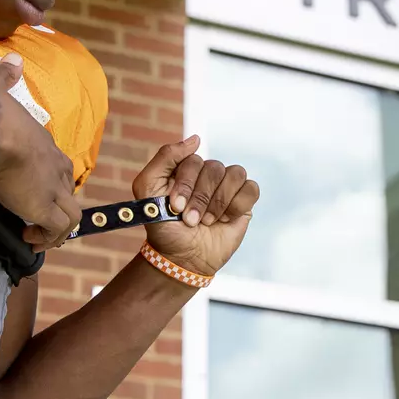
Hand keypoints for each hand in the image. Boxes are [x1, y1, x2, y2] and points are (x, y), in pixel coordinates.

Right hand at [0, 54, 81, 250]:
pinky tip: (28, 238)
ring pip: (70, 215)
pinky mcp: (44, 206)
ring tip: (32, 235)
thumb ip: (4, 76)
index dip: (48, 181)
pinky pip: (58, 230)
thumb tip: (13, 59)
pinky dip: (49, 238)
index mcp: (44, 143)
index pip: (57, 166)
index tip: (30, 192)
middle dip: (54, 207)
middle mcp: (55, 166)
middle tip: (33, 218)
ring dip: (54, 229)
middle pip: (67, 190)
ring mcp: (52, 187)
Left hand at [135, 135, 258, 275]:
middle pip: (214, 168)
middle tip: (190, 220)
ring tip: (206, 221)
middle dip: (200, 198)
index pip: (193, 159)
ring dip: (218, 203)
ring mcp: (227, 188)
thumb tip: (196, 139)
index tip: (175, 206)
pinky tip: (225, 219)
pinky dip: (237, 205)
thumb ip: (165, 157)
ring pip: (234, 174)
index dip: (186, 184)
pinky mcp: (244, 203)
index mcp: (186, 169)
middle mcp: (208, 175)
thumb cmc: (163, 226)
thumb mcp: (147, 189)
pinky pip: (251, 188)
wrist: (180, 258)